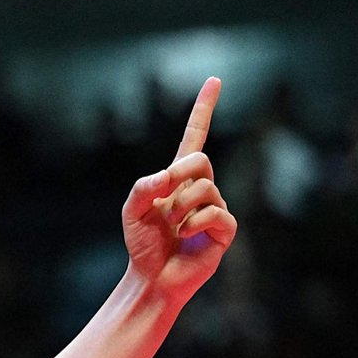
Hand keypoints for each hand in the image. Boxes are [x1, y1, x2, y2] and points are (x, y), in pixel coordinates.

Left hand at [121, 77, 237, 306]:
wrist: (152, 277)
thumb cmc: (143, 243)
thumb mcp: (132, 210)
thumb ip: (143, 186)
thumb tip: (168, 175)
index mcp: (179, 178)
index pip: (195, 137)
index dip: (204, 109)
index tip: (214, 80)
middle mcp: (202, 188)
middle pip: (200, 160)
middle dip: (180, 175)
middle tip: (164, 201)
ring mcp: (216, 208)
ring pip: (205, 188)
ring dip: (180, 208)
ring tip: (172, 227)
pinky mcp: (225, 229)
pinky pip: (215, 214)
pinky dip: (193, 224)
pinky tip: (184, 236)